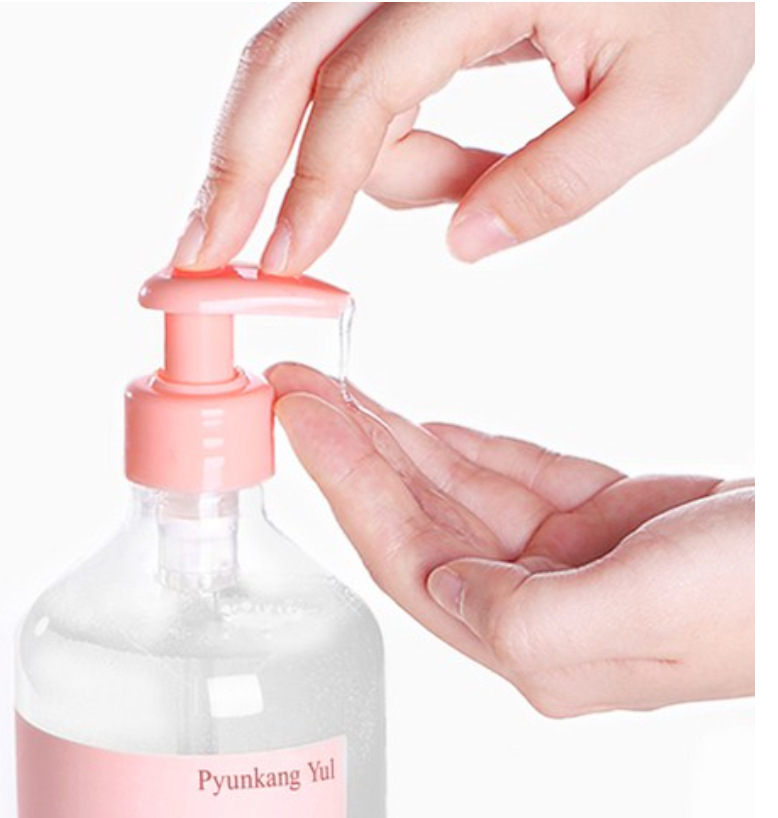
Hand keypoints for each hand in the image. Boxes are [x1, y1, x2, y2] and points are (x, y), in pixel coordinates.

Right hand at [171, 2, 753, 273]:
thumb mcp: (664, 97)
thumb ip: (559, 179)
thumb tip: (465, 245)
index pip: (361, 94)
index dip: (314, 186)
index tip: (283, 263)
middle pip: (285, 60)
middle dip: (238, 166)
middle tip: (204, 251)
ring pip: (304, 66)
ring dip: (313, 159)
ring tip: (436, 194)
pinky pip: (350, 72)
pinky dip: (367, 138)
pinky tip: (437, 167)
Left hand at [268, 363, 754, 716]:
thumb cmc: (769, 595)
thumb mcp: (651, 610)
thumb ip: (530, 621)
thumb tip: (446, 592)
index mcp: (536, 644)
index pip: (407, 557)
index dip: (346, 483)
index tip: (302, 414)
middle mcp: (537, 608)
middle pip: (415, 520)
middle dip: (351, 451)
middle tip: (299, 386)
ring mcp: (565, 563)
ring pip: (453, 493)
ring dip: (395, 439)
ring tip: (339, 390)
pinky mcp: (596, 522)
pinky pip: (506, 478)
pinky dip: (461, 447)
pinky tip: (419, 426)